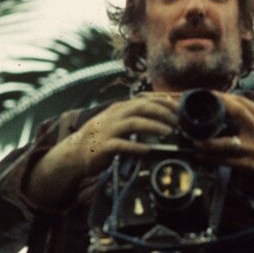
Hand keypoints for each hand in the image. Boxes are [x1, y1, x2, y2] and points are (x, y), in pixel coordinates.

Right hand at [52, 93, 179, 178]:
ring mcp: (107, 130)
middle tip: (177, 122)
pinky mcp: (103, 146)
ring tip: (167, 133)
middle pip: (141, 107)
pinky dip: (136, 147)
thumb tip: (161, 117)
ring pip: (133, 123)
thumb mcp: (117, 123)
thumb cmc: (101, 138)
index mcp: (119, 109)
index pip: (144, 99)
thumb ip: (134, 118)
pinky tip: (148, 150)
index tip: (179, 108)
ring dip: (153, 127)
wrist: (74, 153)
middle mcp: (114, 116)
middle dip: (162, 112)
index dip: (163, 102)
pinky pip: (121, 145)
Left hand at [192, 93, 253, 177]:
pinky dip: (210, 158)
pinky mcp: (249, 164)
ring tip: (194, 140)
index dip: (222, 97)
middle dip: (216, 110)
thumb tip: (220, 99)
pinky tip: (199, 156)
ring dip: (208, 142)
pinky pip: (225, 161)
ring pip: (227, 143)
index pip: (241, 101)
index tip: (205, 94)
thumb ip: (246, 110)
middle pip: (238, 113)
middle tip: (195, 111)